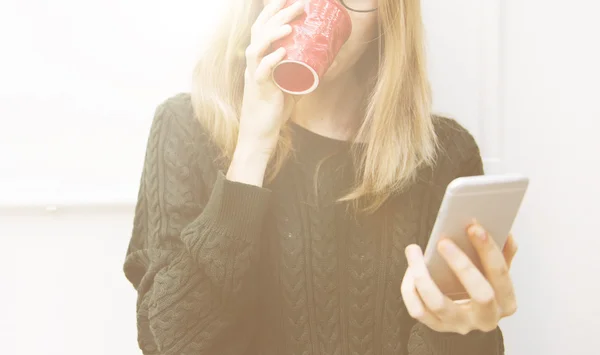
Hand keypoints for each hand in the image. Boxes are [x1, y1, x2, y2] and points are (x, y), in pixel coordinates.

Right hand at [237, 0, 305, 152]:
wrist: (260, 133)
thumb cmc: (273, 109)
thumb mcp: (290, 86)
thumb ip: (302, 74)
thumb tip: (325, 64)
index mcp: (259, 58)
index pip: (262, 27)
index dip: (273, 11)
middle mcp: (253, 63)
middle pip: (261, 31)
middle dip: (279, 14)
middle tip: (299, 4)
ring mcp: (254, 76)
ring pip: (257, 48)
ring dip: (272, 34)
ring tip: (290, 25)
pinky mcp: (258, 90)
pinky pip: (261, 72)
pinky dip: (271, 60)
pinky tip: (282, 52)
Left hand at [401, 223, 518, 334]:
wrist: (467, 315)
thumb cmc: (481, 286)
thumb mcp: (496, 272)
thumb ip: (502, 254)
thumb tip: (504, 232)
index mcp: (506, 302)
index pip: (500, 275)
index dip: (488, 250)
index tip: (473, 227)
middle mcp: (486, 318)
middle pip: (480, 294)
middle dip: (462, 265)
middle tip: (443, 241)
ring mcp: (460, 324)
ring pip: (438, 303)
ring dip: (423, 274)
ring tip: (414, 250)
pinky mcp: (437, 327)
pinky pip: (418, 310)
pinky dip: (410, 289)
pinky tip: (410, 269)